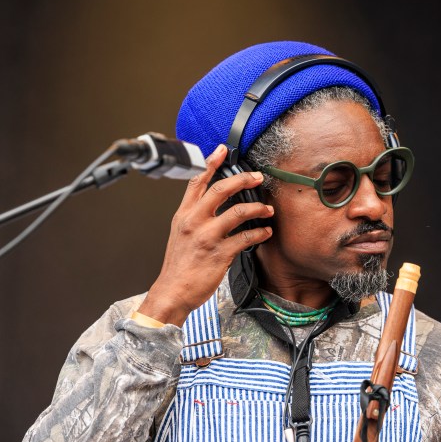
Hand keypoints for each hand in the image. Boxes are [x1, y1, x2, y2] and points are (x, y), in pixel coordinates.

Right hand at [137, 144, 273, 325]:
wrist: (172, 291)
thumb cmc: (178, 266)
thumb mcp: (180, 234)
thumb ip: (194, 217)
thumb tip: (213, 205)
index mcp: (183, 215)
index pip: (197, 182)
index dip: (211, 163)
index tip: (222, 150)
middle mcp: (194, 222)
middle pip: (220, 190)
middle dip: (243, 179)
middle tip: (258, 177)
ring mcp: (207, 237)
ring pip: (238, 212)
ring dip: (257, 209)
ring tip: (267, 210)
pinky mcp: (219, 253)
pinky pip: (245, 238)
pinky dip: (259, 234)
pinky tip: (264, 233)